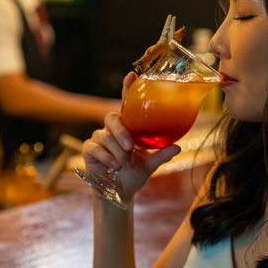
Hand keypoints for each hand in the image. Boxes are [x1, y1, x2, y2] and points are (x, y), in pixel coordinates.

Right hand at [81, 72, 179, 203]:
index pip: (126, 104)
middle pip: (112, 118)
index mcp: (127, 128)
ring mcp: (99, 138)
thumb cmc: (134, 175)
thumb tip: (178, 147)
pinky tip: (113, 167)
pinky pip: (95, 148)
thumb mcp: (150, 165)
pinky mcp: (89, 149)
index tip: (132, 75)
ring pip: (105, 137)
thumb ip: (161, 155)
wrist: (119, 193)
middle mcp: (112, 130)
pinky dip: (106, 158)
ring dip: (116, 152)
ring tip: (123, 165)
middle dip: (121, 132)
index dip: (127, 88)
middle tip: (130, 148)